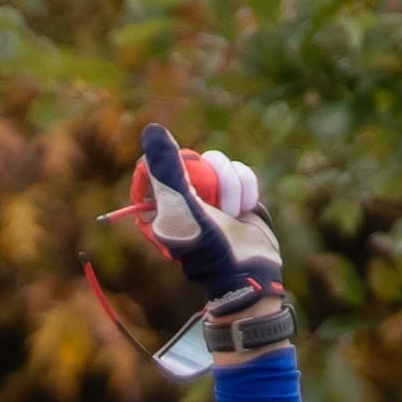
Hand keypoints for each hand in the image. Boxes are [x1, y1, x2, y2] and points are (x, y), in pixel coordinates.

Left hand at [127, 125, 282, 304]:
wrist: (249, 271)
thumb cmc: (210, 246)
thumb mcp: (182, 205)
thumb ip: (166, 169)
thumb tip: (151, 130)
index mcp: (160, 207)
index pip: (159, 167)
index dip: (177, 168)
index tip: (189, 185)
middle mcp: (184, 200)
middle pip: (194, 159)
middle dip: (212, 177)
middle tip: (214, 205)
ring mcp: (211, 198)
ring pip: (219, 161)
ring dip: (231, 185)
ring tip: (232, 214)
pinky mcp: (237, 196)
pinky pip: (241, 170)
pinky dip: (247, 188)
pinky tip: (246, 211)